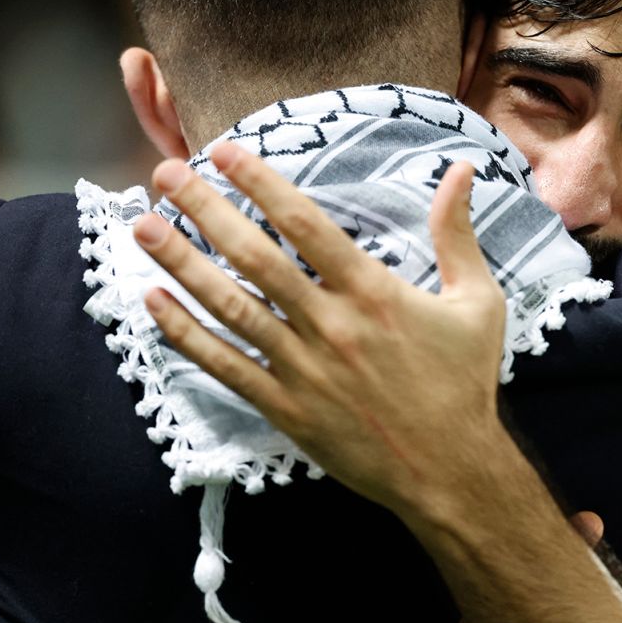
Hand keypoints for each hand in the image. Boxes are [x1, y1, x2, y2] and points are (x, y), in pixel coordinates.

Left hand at [132, 143, 507, 518]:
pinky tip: (155, 302)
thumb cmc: (465, 383)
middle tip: (167, 175)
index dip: (261, 184)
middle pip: (255, 257)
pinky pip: (226, 367)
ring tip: (143, 226)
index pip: (305, 225)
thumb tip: (461, 171)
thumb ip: (458, 235)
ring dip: (183, 264)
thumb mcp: (478, 302)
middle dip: (206, 210)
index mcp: (373, 293)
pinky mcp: (287, 410)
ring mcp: (303, 370)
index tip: (225, 152)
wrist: (451, 470)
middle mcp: (331, 325)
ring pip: (231, 307)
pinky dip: (187, 335)